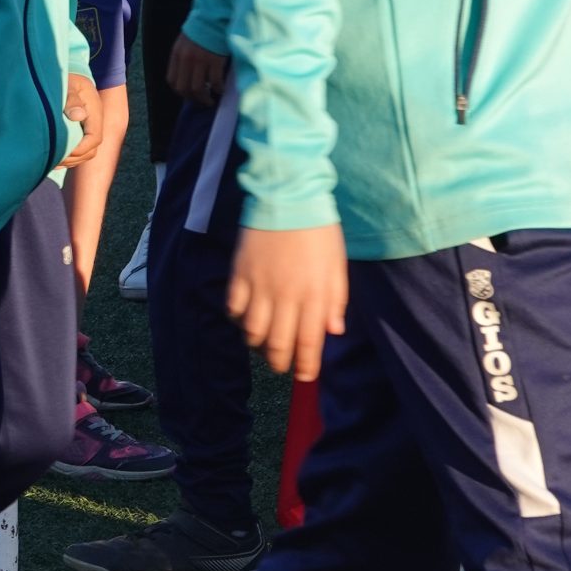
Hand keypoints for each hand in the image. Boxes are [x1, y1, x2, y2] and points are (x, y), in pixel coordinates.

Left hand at [59, 72, 102, 168]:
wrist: (70, 74)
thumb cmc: (67, 77)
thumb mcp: (68, 84)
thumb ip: (71, 99)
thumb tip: (78, 116)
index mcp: (94, 112)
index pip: (94, 138)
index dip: (80, 148)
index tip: (62, 150)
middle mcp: (94, 123)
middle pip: (91, 150)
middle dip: (73, 158)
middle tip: (53, 158)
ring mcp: (88, 129)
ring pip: (85, 154)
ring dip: (70, 160)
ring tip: (52, 161)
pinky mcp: (80, 133)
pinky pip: (79, 152)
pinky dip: (68, 159)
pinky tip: (53, 160)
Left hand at [168, 35, 227, 104]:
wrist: (214, 16)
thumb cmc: (201, 29)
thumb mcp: (185, 42)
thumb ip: (183, 58)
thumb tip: (187, 77)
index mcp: (177, 54)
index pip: (172, 80)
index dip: (179, 91)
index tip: (188, 95)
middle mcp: (186, 59)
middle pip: (184, 88)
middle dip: (192, 99)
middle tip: (201, 101)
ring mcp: (200, 60)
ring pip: (198, 88)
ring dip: (204, 98)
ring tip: (211, 100)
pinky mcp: (215, 60)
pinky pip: (215, 82)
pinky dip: (218, 89)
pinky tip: (221, 89)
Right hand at [227, 223, 347, 381]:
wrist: (288, 194)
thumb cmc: (318, 229)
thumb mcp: (336, 265)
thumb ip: (335, 300)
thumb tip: (333, 330)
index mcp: (314, 295)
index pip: (309, 343)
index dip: (306, 365)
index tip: (305, 376)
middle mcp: (286, 296)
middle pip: (278, 344)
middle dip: (280, 363)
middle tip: (281, 366)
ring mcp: (260, 285)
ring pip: (253, 332)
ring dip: (257, 346)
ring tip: (262, 345)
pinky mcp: (240, 273)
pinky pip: (233, 308)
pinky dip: (238, 319)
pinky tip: (245, 318)